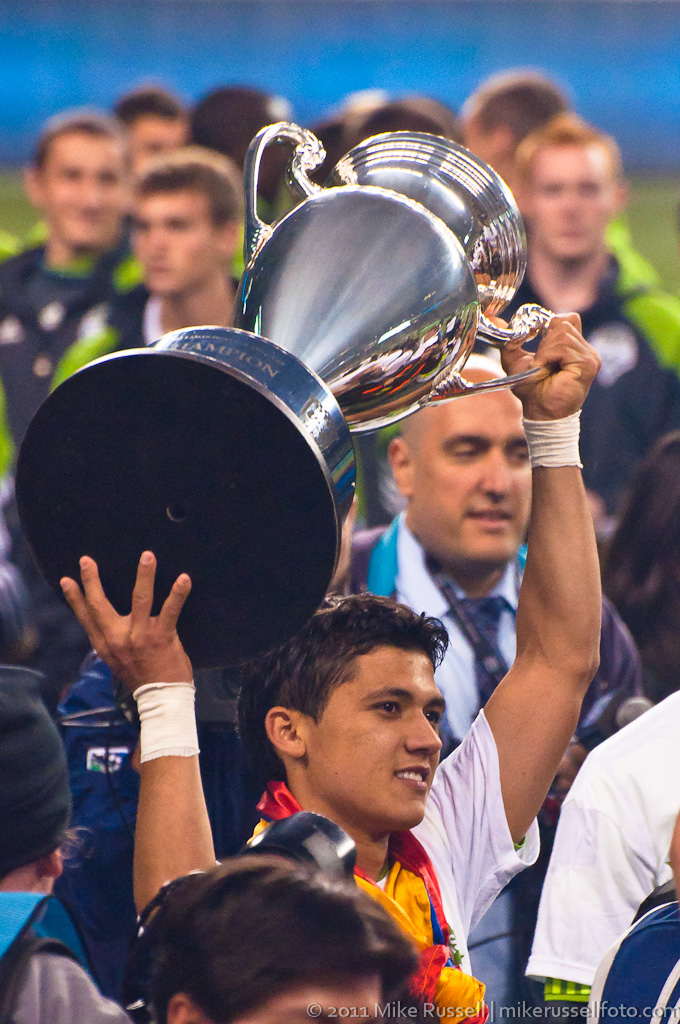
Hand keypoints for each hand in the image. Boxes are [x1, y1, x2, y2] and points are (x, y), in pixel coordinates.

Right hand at [60, 551, 192, 691]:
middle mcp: (118, 639)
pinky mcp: (161, 637)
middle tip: (87, 560)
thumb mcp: (117, 660)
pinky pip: (171, 610)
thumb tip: (109, 621)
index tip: (66, 580)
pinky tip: (184, 578)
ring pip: (140, 600)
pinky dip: (178, 593)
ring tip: (147, 556)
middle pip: (101, 605)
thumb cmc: (142, 676)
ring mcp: (140, 637)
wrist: (161, 698)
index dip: (74, 599)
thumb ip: (112, 639)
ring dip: (144, 576)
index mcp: (105, 645)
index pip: (86, 618)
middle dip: (92, 581)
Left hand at [500, 313, 600, 419]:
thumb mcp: (516, 360)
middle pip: (564, 321)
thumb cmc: (532, 391)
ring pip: (562, 332)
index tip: (534, 339)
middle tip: (539, 360)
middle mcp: (585, 350)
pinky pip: (564, 345)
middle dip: (544, 339)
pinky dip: (548, 355)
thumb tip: (495, 319)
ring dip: (545, 349)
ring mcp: (589, 356)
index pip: (567, 319)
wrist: (541, 413)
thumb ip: (509, 340)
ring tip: (542, 366)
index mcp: (574, 347)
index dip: (548, 324)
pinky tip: (546, 367)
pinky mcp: (587, 364)